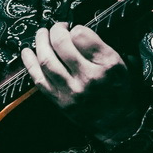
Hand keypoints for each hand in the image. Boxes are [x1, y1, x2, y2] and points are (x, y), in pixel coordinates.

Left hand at [20, 22, 146, 144]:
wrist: (117, 125)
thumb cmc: (120, 93)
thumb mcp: (124, 66)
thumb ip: (104, 47)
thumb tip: (82, 30)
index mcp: (107, 64)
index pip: (81, 35)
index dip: (75, 28)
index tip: (75, 29)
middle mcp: (88, 76)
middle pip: (61, 44)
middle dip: (56, 30)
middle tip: (57, 28)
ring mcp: (71, 90)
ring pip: (46, 59)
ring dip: (40, 42)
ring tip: (42, 34)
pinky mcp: (59, 100)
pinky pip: (38, 78)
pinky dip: (30, 63)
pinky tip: (27, 52)